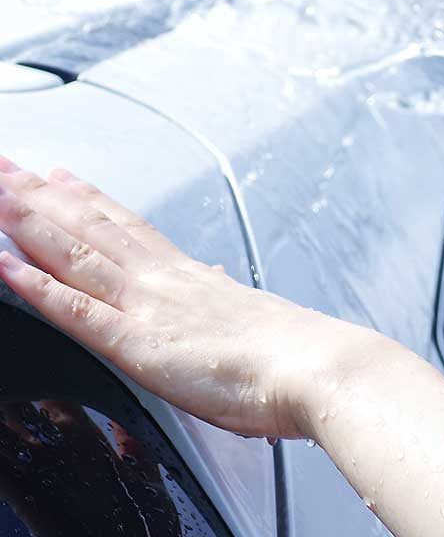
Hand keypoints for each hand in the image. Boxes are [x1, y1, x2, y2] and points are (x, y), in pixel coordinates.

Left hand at [0, 159, 368, 439]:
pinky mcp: (138, 344)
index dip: (91, 202)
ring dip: (27, 223)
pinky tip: (3, 267)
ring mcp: (149, 308)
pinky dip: (34, 287)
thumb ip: (229, 299)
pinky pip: (74, 311)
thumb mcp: (258, 320)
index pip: (131, 230)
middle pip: (92, 230)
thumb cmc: (296, 359)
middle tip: (6, 166)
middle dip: (42, 197)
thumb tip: (221, 278)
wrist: (318, 369)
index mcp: (195, 280)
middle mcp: (166, 283)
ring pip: (74, 255)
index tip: (61, 177)